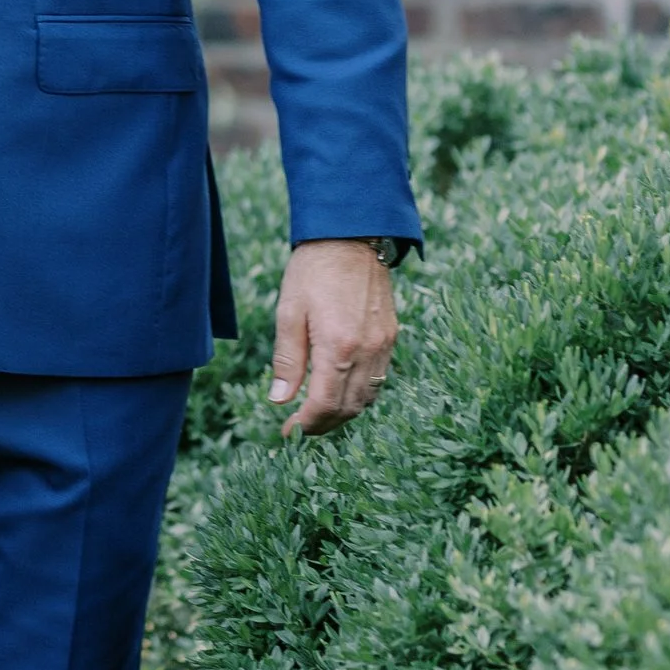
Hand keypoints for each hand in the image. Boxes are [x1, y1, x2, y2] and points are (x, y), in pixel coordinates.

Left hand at [270, 240, 398, 435]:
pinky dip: (359, 394)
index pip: (325, 404)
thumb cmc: (312, 271)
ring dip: (342, 412)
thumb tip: (279, 400)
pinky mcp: (391, 337)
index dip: (306, 425)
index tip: (289, 431)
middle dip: (323, 424)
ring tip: (317, 412)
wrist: (351, 237)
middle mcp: (367, 351)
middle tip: (300, 426)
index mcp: (338, 346)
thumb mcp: (289, 312)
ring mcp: (384, 345)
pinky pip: (379, 380)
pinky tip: (339, 389)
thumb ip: (287, 360)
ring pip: (367, 398)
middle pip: (348, 408)